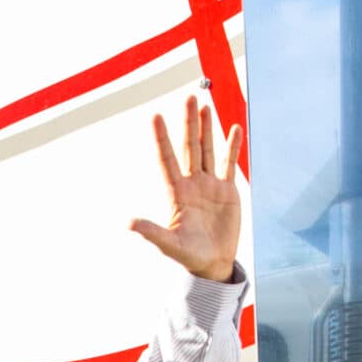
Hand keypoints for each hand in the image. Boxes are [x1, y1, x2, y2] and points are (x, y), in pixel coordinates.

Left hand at [129, 94, 242, 282]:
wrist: (213, 263)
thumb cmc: (188, 255)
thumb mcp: (168, 244)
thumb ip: (151, 232)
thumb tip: (129, 223)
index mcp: (176, 192)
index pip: (167, 159)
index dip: (162, 138)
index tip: (155, 117)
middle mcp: (192, 183)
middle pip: (189, 147)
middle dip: (188, 123)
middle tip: (187, 97)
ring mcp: (210, 184)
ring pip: (207, 149)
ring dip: (206, 128)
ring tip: (204, 105)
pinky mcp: (227, 189)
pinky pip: (229, 163)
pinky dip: (232, 146)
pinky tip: (233, 128)